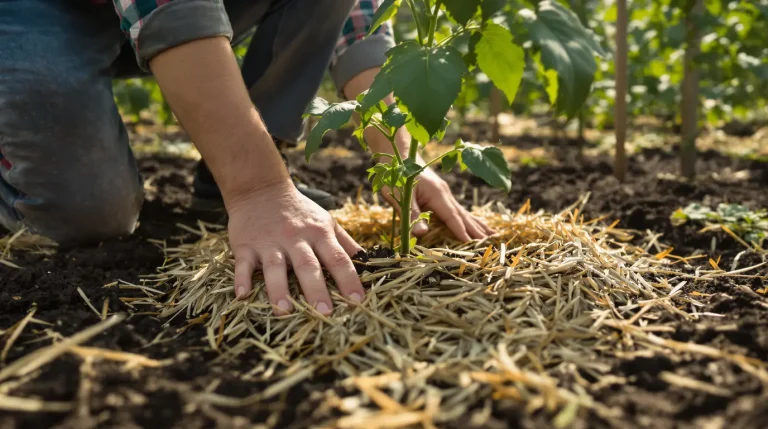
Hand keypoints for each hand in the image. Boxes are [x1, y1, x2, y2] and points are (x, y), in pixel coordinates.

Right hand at [227, 180, 364, 315]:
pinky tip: (243, 295)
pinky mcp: (245, 245)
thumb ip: (345, 243)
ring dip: (279, 290)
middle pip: (307, 266)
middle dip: (316, 290)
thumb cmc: (299, 211)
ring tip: (284, 312)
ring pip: (275, 267)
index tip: (358, 301)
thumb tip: (368, 262)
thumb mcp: (326, 221)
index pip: (338, 258)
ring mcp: (269, 242)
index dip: (349, 279)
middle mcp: (295, 238)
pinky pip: (243, 264)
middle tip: (325, 313)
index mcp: (319, 233)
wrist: (261, 189)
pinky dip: (242, 279)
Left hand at [381, 165, 494, 241]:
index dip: (461, 231)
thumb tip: (422, 233)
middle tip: (491, 242)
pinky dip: (470, 219)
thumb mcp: (401, 195)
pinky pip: (459, 209)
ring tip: (493, 235)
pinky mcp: (442, 195)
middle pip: (463, 215)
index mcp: (437, 194)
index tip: (472, 244)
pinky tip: (477, 224)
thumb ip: (412, 214)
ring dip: (478, 224)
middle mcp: (445, 194)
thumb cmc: (398, 175)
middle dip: (476, 230)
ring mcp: (446, 193)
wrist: (403, 155)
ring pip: (464, 212)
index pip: (452, 216)